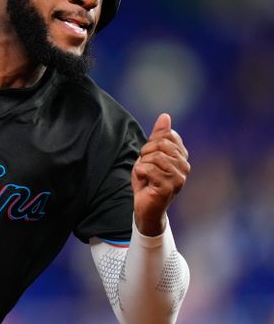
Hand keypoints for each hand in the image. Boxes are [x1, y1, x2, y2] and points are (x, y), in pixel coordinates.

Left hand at [132, 113, 189, 235]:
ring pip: (153, 157)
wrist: (145, 207)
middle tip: (146, 168)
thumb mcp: (150, 155)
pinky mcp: (169, 187)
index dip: (152, 143)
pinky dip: (139, 174)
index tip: (150, 157)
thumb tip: (165, 116)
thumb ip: (158, 136)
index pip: (167, 135)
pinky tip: (144, 183)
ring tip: (145, 177)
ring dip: (142, 165)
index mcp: (182, 156)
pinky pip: (147, 169)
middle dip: (146, 154)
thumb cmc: (148, 181)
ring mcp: (179, 177)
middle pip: (160, 144)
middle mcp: (185, 166)